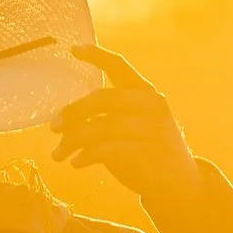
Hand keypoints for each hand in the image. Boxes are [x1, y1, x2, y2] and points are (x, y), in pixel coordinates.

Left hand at [50, 45, 201, 220]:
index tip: (73, 49)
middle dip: (72, 113)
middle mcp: (151, 104)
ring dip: (72, 142)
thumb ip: (103, 119)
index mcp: (145, 92)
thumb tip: (62, 121)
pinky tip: (76, 163)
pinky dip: (86, 156)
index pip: (119, 65)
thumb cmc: (145, 151)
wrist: (179, 183)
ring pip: (100, 128)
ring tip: (58, 154)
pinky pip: (106, 150)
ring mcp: (152, 128)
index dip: (96, 55)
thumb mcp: (129, 128)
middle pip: (101, 99)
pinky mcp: (147, 152)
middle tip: (53, 128)